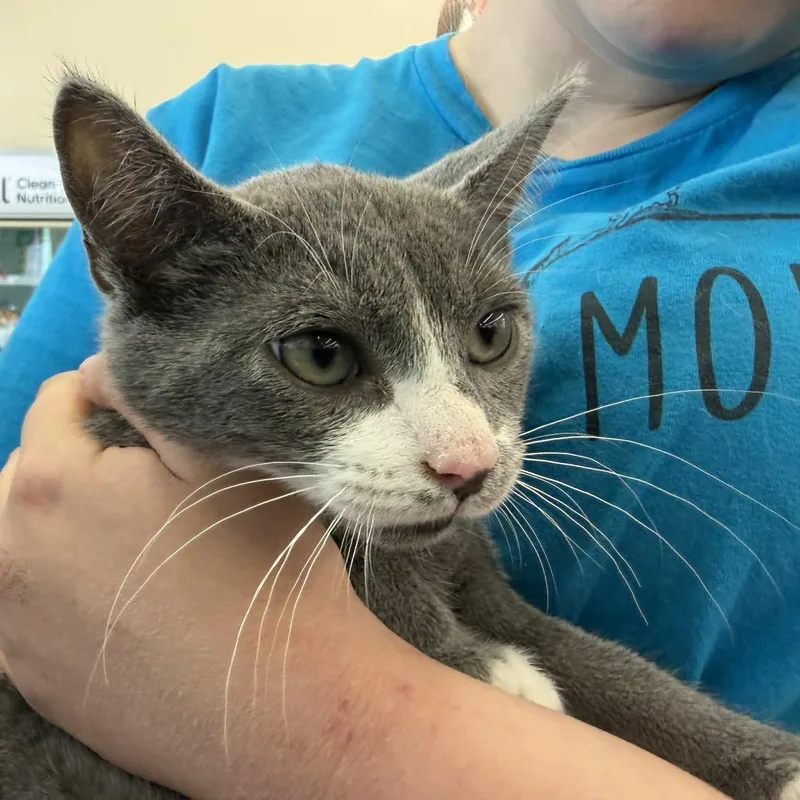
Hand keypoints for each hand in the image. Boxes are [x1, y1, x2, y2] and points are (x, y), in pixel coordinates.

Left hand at [0, 368, 390, 798]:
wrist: (278, 698)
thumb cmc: (261, 565)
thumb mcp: (221, 458)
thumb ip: (147, 399)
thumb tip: (98, 371)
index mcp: (54, 484)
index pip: (52, 405)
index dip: (100, 395)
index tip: (139, 413)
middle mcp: (9, 552)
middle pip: (22, 473)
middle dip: (69, 458)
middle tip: (136, 478)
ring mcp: (12, 623)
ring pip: (11, 540)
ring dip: (51, 520)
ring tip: (117, 531)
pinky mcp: (29, 677)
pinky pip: (15, 606)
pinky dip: (47, 584)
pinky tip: (106, 594)